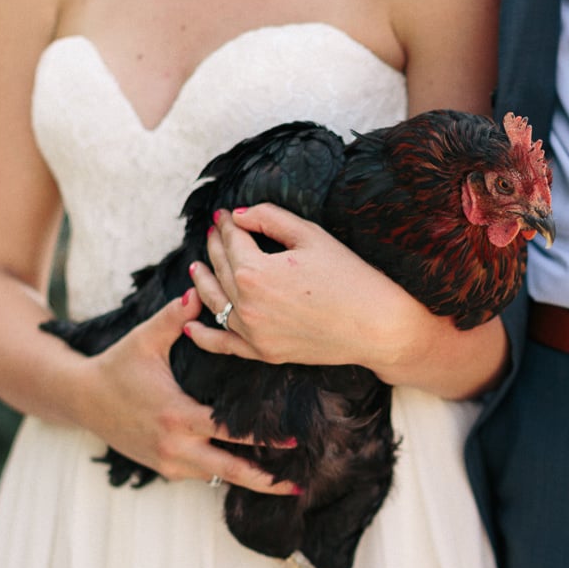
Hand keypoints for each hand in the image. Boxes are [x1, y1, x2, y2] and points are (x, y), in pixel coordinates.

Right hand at [76, 289, 297, 494]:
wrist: (82, 400)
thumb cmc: (118, 365)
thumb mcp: (144, 340)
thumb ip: (173, 317)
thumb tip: (200, 290)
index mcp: (175, 414)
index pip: (228, 430)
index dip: (263, 437)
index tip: (295, 438)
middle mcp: (174, 446)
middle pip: (229, 471)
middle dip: (266, 480)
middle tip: (300, 483)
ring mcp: (169, 462)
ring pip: (217, 477)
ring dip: (249, 480)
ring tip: (285, 481)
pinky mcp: (165, 469)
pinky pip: (202, 475)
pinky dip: (225, 472)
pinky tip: (252, 471)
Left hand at [184, 206, 432, 369]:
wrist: (377, 326)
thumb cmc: (351, 276)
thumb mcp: (311, 236)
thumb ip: (268, 218)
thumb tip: (237, 215)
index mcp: (255, 271)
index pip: (232, 241)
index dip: (227, 224)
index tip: (224, 215)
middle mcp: (247, 304)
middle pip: (220, 269)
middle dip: (215, 246)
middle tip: (215, 233)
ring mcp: (253, 333)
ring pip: (215, 302)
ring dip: (202, 281)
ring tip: (196, 266)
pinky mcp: (263, 352)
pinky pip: (223, 344)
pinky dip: (203, 334)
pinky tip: (191, 323)